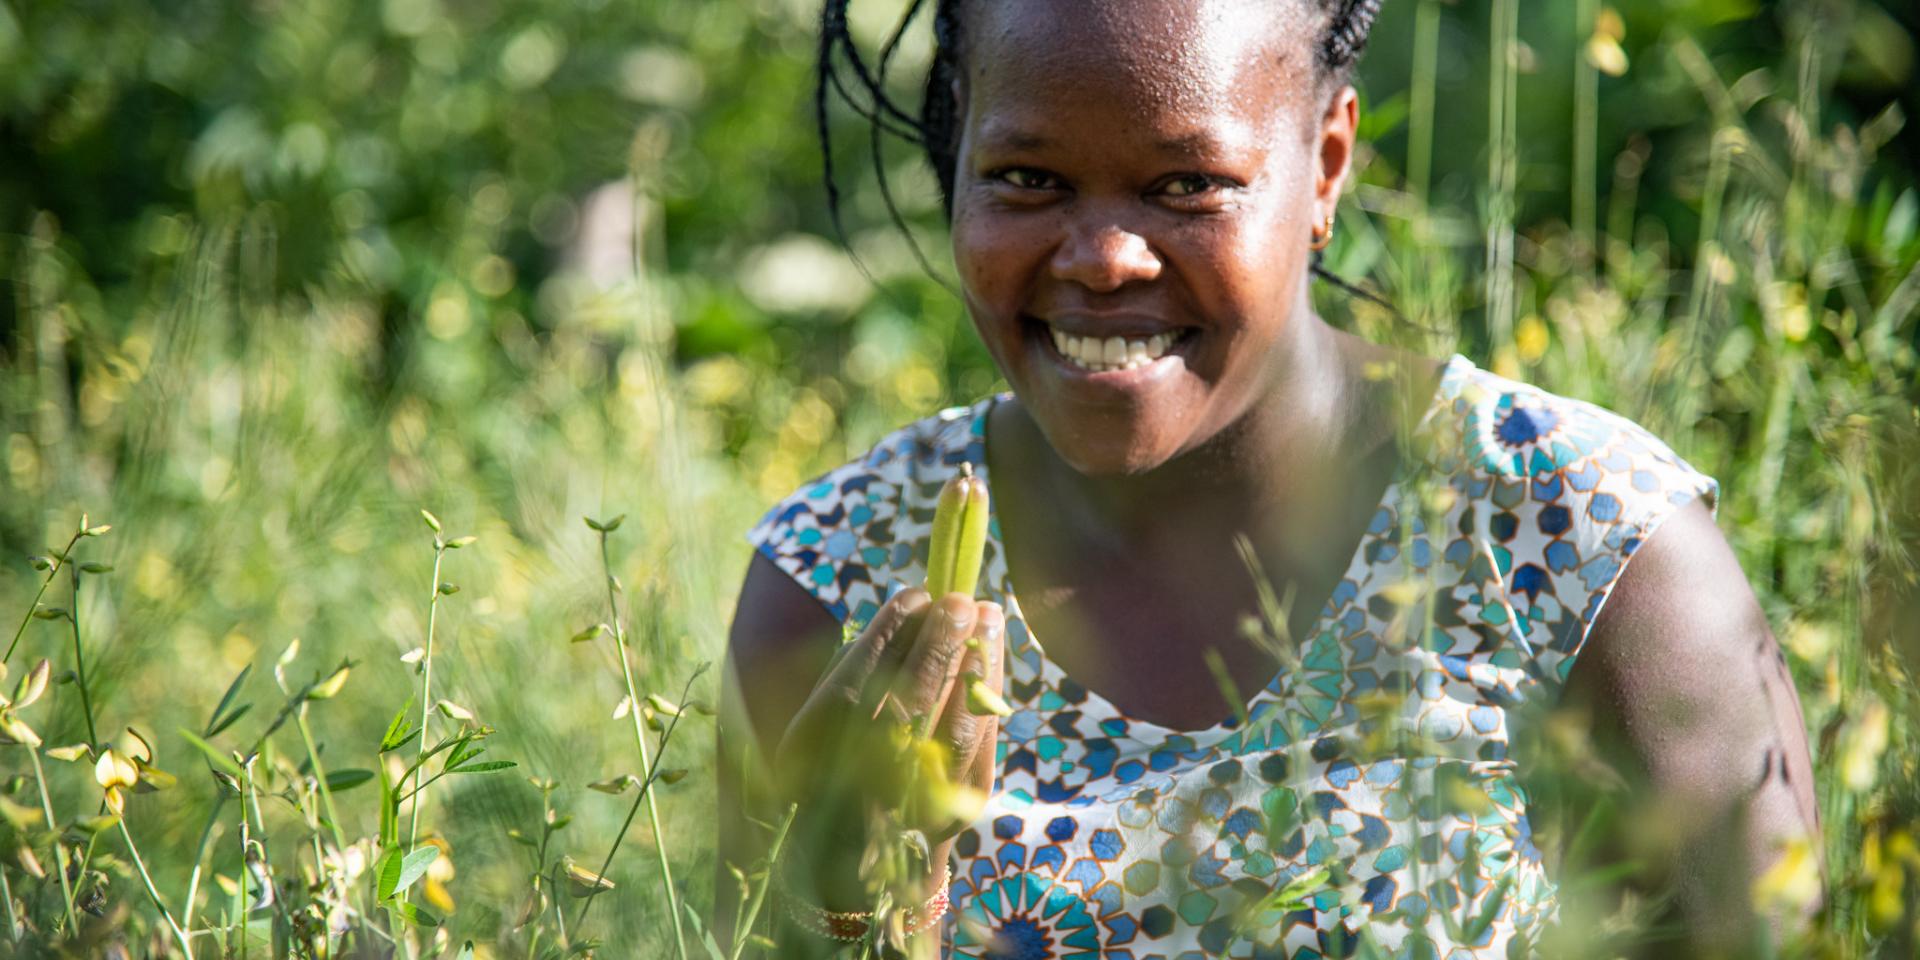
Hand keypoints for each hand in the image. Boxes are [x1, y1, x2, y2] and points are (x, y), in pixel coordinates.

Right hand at [773, 588, 1005, 896]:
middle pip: (911, 707)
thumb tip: (905, 614)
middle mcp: (866, 788)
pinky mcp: (963, 804)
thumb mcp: (819, 728)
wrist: (863, 861)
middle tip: (958, 600)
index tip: (913, 595)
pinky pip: (982, 739)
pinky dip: (989, 691)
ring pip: (958, 726)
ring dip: (977, 664)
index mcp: (819, 767)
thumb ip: (849, 675)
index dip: (888, 638)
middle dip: (938, 647)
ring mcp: (921, 803)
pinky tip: (992, 652)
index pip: (855, 689)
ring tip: (987, 615)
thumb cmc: (835, 767)